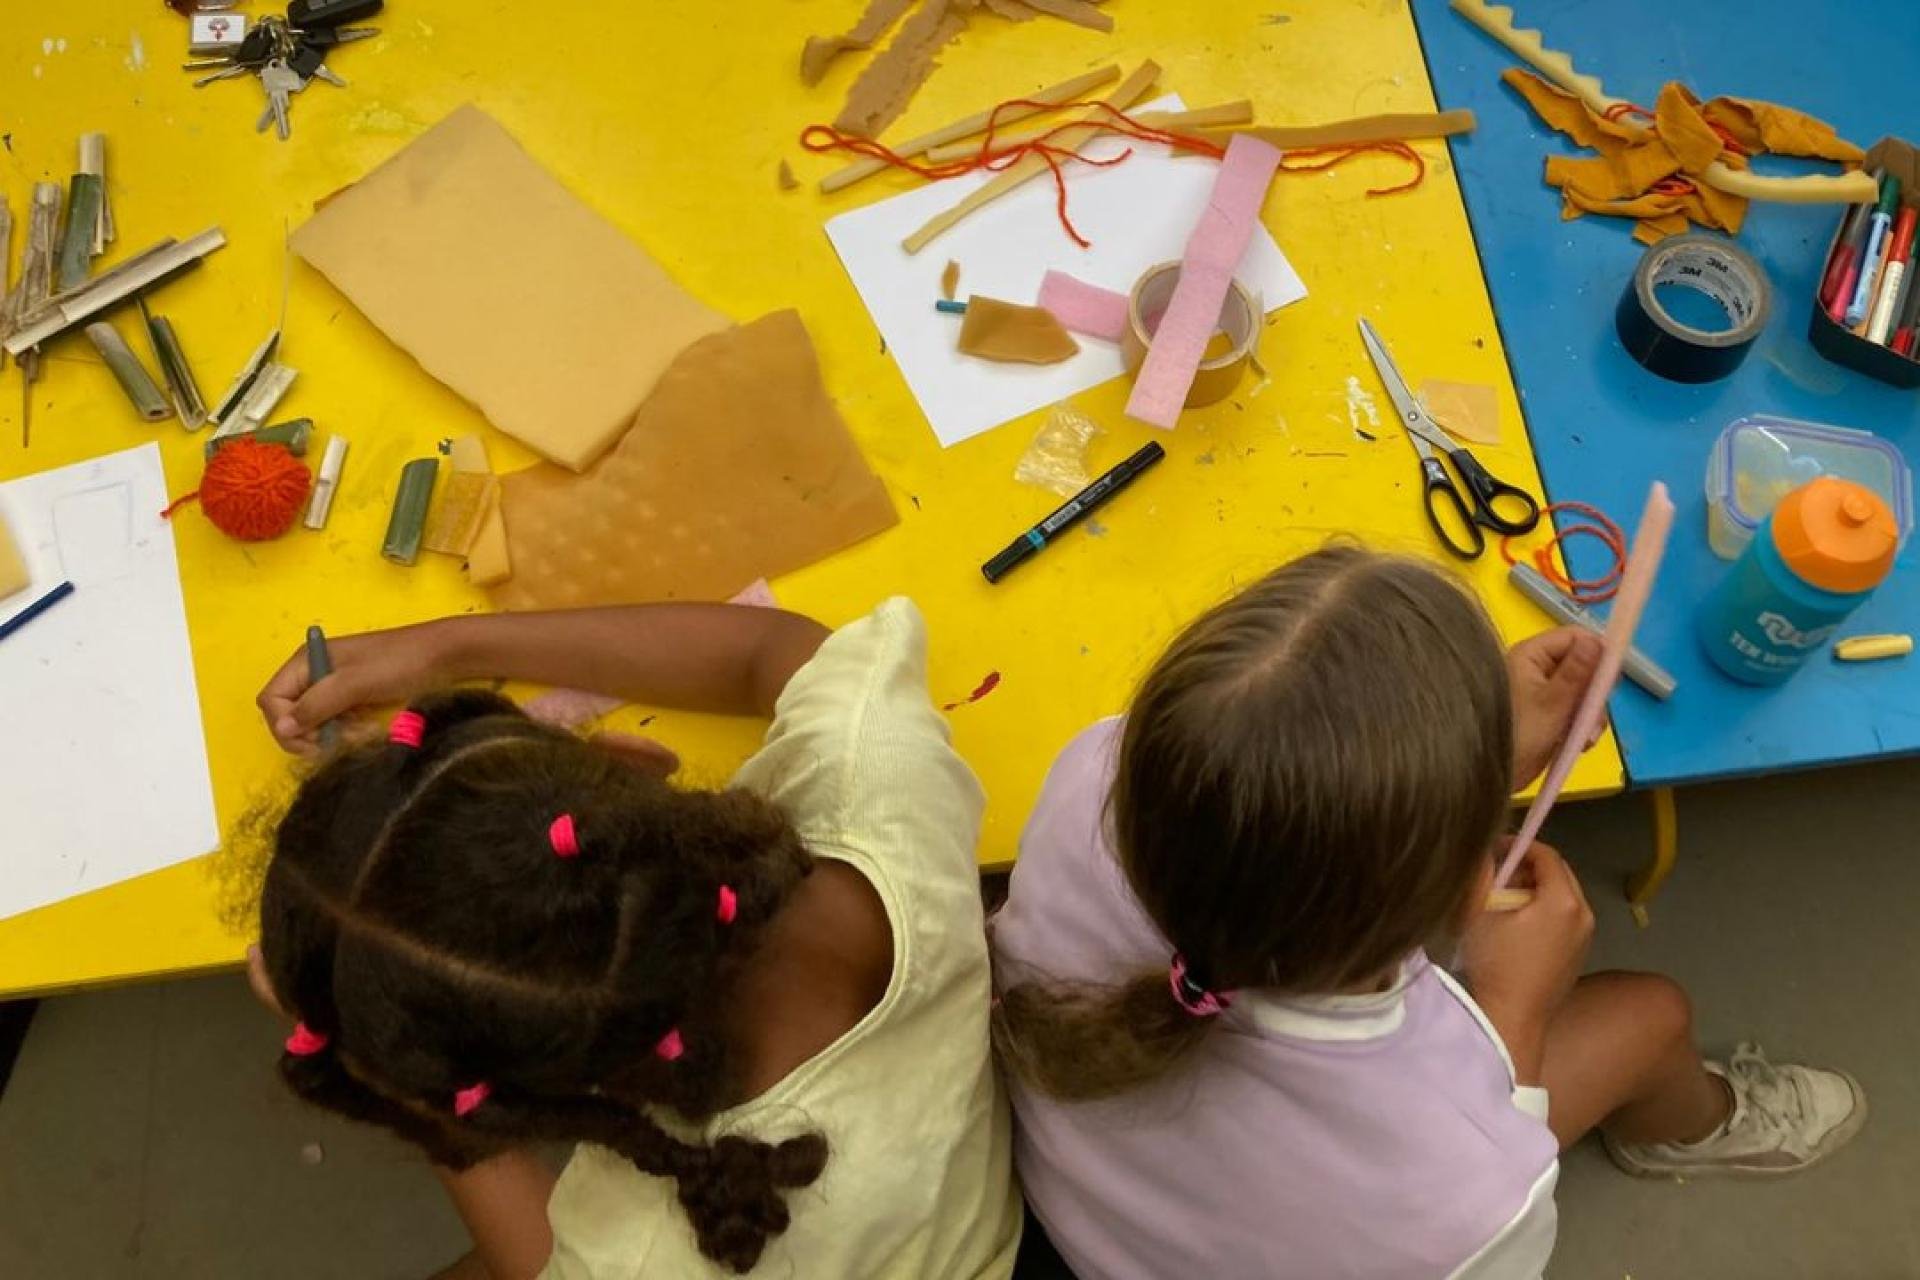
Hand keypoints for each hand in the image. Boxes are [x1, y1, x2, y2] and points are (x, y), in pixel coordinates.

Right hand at [256, 623, 451, 753]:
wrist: (442, 656)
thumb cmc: (398, 663)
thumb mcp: (354, 683)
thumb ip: (316, 704)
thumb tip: (281, 727)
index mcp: (306, 661)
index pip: (271, 700)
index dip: (285, 724)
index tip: (314, 738)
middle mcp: (314, 673)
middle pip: (289, 715)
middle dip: (311, 733)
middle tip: (340, 739)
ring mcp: (333, 687)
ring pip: (313, 724)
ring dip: (332, 735)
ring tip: (361, 732)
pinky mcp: (352, 699)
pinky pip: (335, 724)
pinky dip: (347, 731)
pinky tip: (367, 729)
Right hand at [1459, 841, 1592, 1081]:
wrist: (1512, 1018)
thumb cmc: (1494, 962)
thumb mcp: (1478, 911)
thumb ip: (1482, 873)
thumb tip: (1484, 851)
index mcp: (1563, 900)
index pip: (1546, 854)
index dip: (1518, 845)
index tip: (1493, 848)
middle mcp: (1584, 914)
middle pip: (1559, 873)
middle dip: (1528, 867)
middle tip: (1497, 872)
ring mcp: (1586, 936)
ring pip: (1562, 896)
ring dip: (1536, 889)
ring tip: (1504, 898)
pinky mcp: (1580, 954)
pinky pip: (1565, 918)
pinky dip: (1544, 911)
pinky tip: (1518, 925)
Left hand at [1506, 626, 1603, 786]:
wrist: (1492, 775)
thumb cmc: (1518, 734)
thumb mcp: (1552, 702)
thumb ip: (1577, 672)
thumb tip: (1597, 641)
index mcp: (1531, 655)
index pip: (1574, 637)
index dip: (1597, 652)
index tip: (1611, 677)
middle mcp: (1538, 668)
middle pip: (1584, 665)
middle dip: (1595, 692)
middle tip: (1595, 713)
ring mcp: (1545, 693)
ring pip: (1585, 692)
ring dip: (1591, 714)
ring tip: (1584, 736)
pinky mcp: (1550, 715)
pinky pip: (1578, 712)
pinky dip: (1582, 726)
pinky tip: (1579, 743)